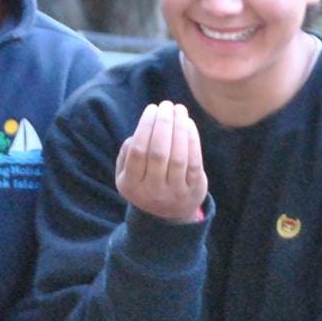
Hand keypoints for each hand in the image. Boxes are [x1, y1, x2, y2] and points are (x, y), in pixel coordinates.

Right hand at [114, 101, 207, 222]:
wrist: (169, 215)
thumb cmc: (145, 183)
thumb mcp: (127, 174)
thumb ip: (127, 154)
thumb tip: (141, 131)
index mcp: (132, 185)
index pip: (138, 152)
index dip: (145, 127)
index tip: (152, 109)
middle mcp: (153, 191)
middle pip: (158, 153)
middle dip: (163, 124)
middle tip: (166, 105)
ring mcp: (175, 192)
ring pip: (178, 156)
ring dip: (179, 128)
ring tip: (179, 109)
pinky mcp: (194, 190)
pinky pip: (194, 162)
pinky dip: (192, 140)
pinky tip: (189, 124)